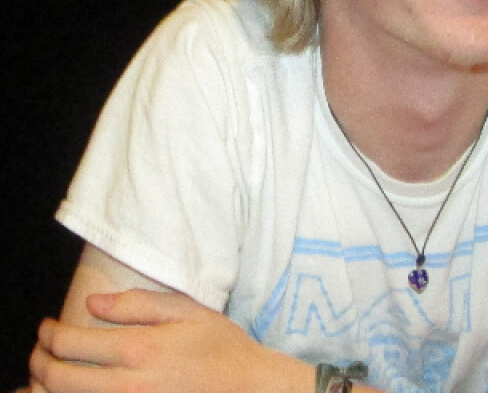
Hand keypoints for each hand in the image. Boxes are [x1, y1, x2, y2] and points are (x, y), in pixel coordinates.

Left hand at [29, 288, 310, 392]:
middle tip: (39, 350)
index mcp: (139, 349)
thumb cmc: (221, 347)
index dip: (50, 333)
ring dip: (45, 388)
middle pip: (59, 379)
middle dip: (39, 361)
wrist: (247, 389)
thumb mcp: (188, 311)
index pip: (73, 342)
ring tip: (43, 375)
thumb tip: (93, 304)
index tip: (47, 326)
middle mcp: (127, 384)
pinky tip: (69, 391)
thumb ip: (139, 304)